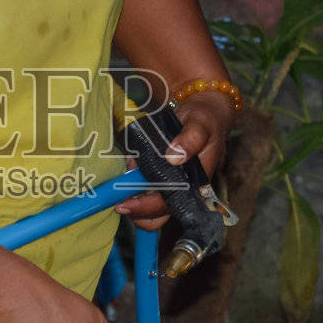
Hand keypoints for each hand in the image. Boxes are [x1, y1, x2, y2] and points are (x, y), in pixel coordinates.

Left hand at [115, 90, 233, 230]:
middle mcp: (179, 187)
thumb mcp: (201, 125)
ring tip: (125, 171)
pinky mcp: (157, 171)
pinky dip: (130, 178)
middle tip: (117, 199)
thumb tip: (174, 157)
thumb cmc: (205, 120)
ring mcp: (167, 180)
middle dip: (134, 209)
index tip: (125, 204)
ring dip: (130, 193)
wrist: (203, 109)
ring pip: (146, 202)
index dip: (146, 207)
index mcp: (193, 184)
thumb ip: (191, 139)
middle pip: (155, 213)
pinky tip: (128, 162)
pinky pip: (141, 183)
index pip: (168, 205)